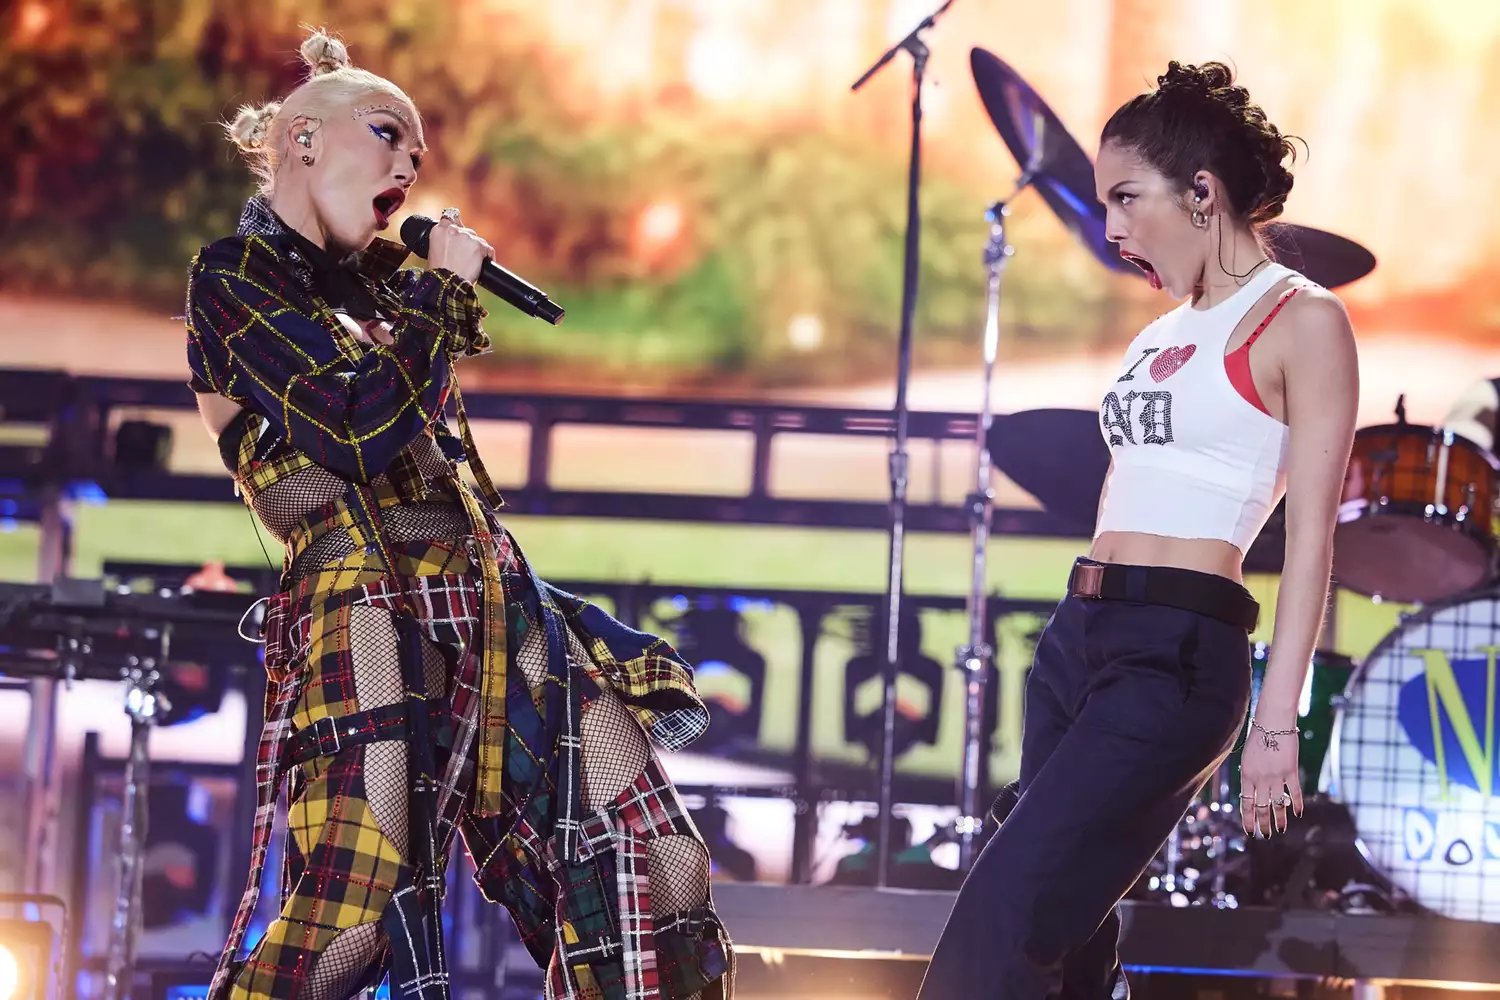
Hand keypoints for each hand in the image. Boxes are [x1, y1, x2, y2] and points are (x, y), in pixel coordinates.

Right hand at [427, 210, 491, 284]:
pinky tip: (482, 265)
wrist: (447, 283)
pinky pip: (488, 249)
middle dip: (468, 243)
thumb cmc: (440, 273)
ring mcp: (466, 236)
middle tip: (465, 258)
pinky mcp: (478, 245)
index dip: (457, 228)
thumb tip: (454, 240)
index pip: (450, 219)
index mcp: (439, 230)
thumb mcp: (435, 252)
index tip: (459, 235)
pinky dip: (488, 256)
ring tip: (471, 264)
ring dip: (478, 250)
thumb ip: (444, 241)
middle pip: (467, 232)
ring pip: (478, 240)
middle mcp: (453, 229)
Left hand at [1238, 721, 1302, 837]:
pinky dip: (1296, 804)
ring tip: (1280, 831)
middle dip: (1263, 824)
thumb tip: (1252, 794)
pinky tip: (1297, 814)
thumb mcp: (1247, 758)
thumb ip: (1249, 776)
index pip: (1246, 803)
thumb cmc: (1257, 737)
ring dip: (1279, 820)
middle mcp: (1260, 778)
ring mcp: (1276, 776)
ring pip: (1278, 804)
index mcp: (1246, 775)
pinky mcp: (1291, 771)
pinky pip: (1294, 792)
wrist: (1273, 722)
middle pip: (1262, 807)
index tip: (1250, 832)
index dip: (1248, 819)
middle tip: (1265, 836)